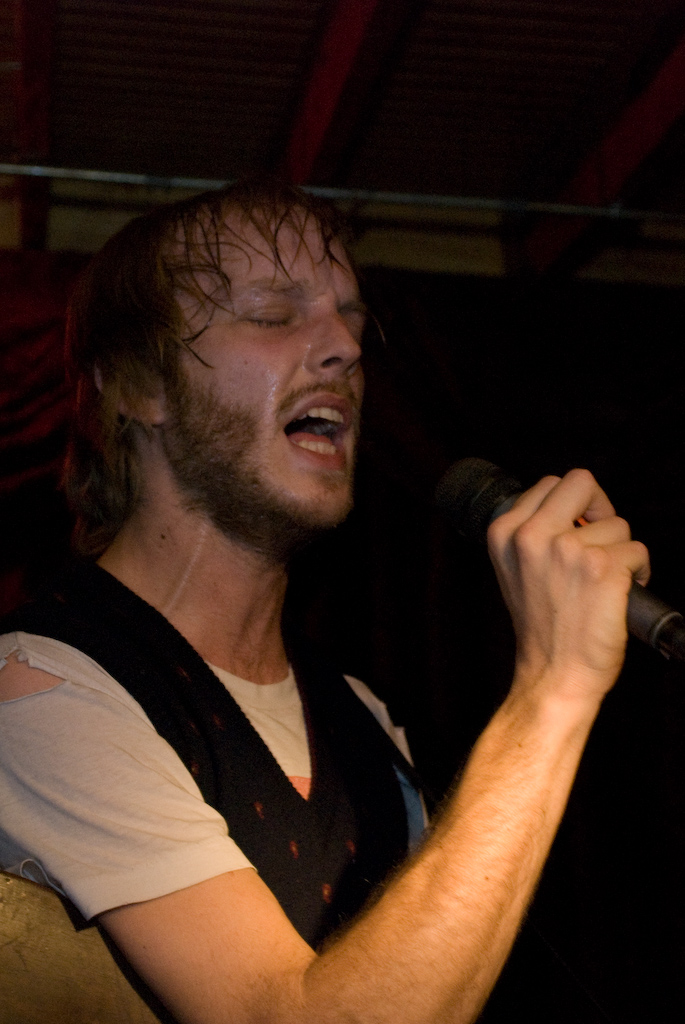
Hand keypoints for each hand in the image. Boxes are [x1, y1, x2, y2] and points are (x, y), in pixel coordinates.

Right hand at [487, 469, 649, 703]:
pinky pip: (639, 551)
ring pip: (618, 525)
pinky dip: (638, 573)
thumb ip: (532, 533)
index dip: (574, 504)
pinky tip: (619, 595)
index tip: (579, 528)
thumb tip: (573, 508)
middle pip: (582, 482)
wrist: (554, 673)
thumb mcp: (515, 570)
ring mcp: (567, 550)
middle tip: (602, 541)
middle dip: (600, 509)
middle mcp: (532, 536)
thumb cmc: (542, 627)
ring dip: (621, 552)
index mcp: (505, 532)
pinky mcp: (602, 568)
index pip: (551, 484)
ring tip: (604, 585)